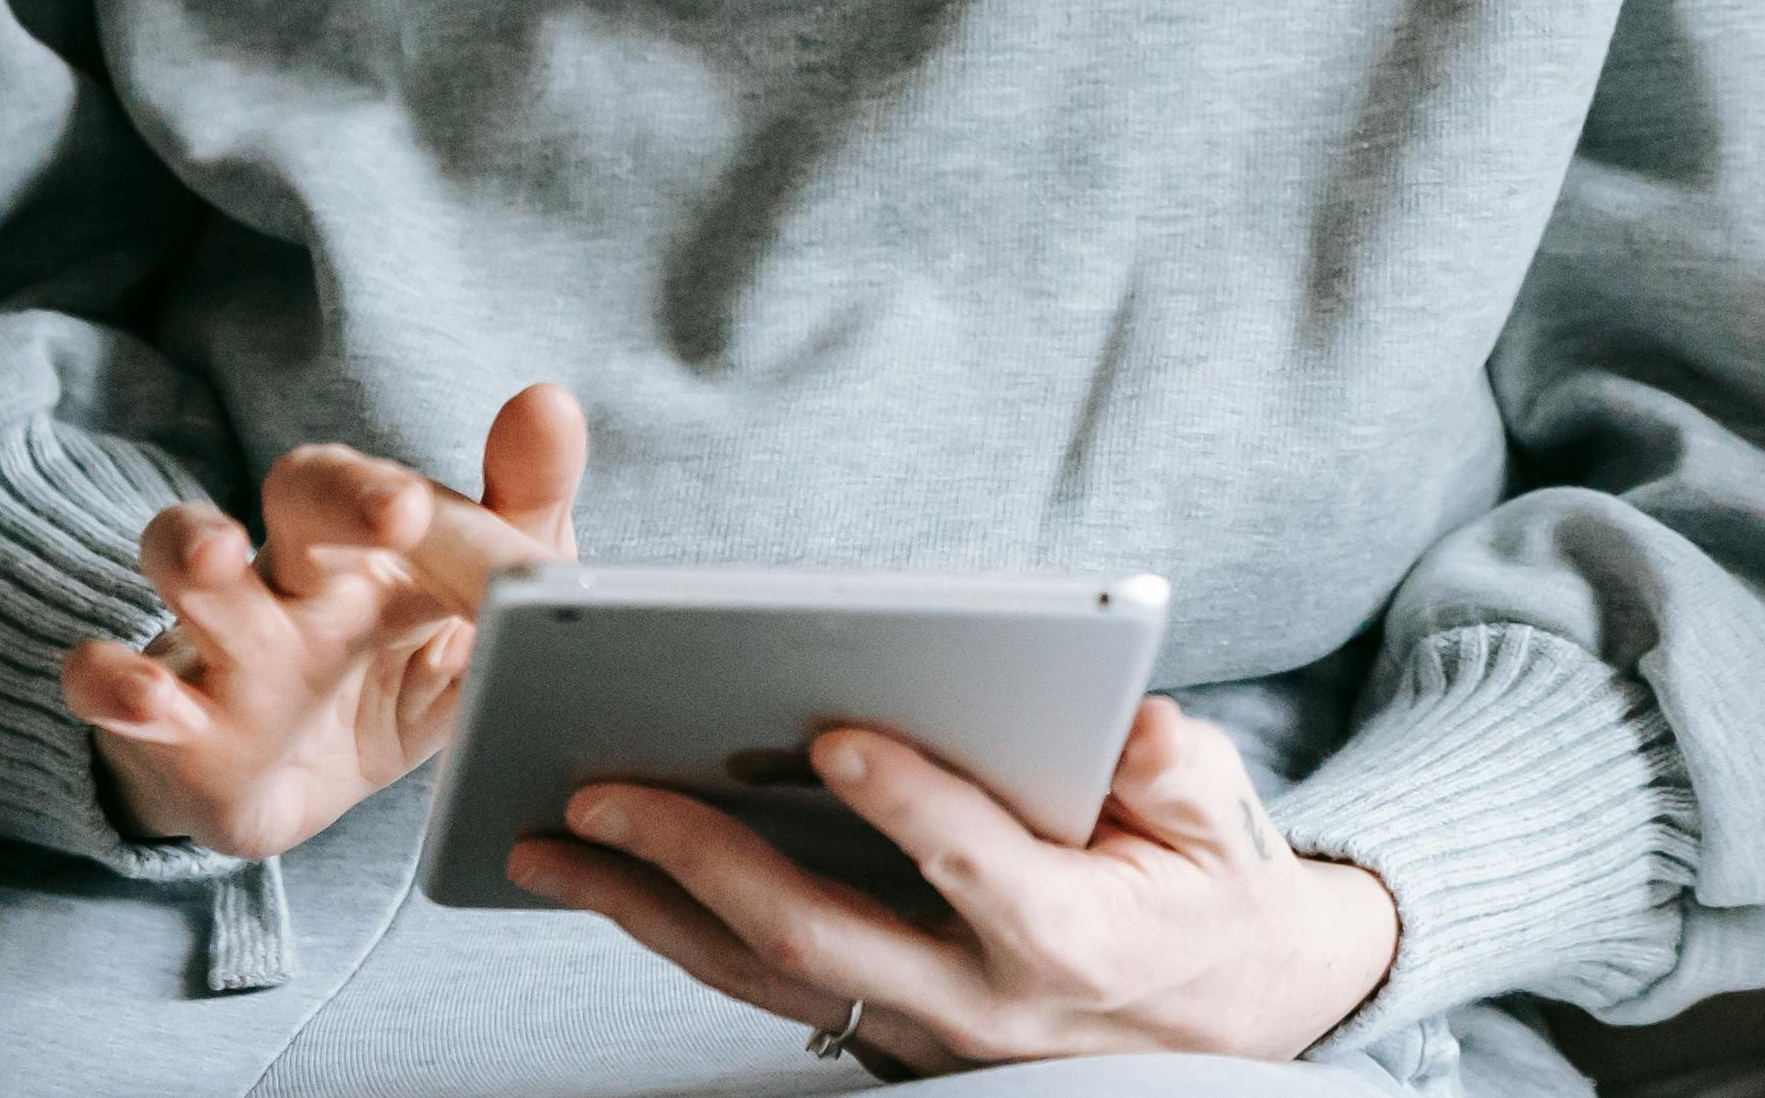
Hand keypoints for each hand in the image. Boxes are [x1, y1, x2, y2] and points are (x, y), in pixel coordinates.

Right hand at [63, 379, 588, 857]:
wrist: (290, 774)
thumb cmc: (397, 663)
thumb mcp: (474, 611)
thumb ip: (521, 523)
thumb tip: (550, 402)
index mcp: (380, 539)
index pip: (416, 498)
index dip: (474, 533)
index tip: (527, 574)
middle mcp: (299, 570)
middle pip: (302, 489)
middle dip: (343, 492)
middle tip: (398, 511)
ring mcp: (222, 641)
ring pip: (186, 562)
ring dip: (194, 551)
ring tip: (217, 556)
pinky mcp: (164, 724)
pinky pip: (108, 684)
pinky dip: (118, 687)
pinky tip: (152, 701)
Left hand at [510, 694, 1402, 1066]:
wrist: (1221, 1012)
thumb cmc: (1210, 887)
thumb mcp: (1219, 818)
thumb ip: (1178, 771)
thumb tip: (1135, 726)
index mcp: (1072, 934)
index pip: (977, 867)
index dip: (909, 804)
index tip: (835, 733)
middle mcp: (978, 1001)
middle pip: (817, 936)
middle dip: (698, 859)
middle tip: (599, 787)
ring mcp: (918, 1034)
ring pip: (758, 975)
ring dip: (642, 910)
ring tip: (542, 842)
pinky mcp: (881, 1037)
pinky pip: (760, 988)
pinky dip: (674, 934)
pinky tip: (603, 879)